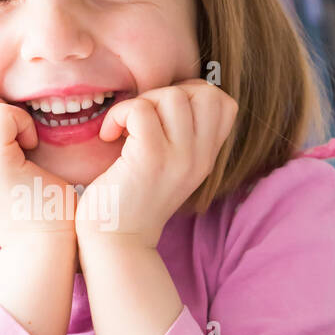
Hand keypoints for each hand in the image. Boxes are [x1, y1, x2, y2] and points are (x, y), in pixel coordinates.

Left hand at [74, 79, 237, 247]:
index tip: (162, 114)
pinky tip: (110, 136)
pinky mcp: (150, 159)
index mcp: (206, 157)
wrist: (117, 241)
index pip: (224, 103)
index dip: (192, 93)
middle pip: (204, 93)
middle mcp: (200, 158)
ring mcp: (179, 158)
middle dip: (166, 93)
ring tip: (125, 128)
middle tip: (142, 120)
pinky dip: (120, 114)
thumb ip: (180, 135)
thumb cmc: (132, 199)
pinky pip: (141, 110)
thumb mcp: (170, 167)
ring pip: (173, 96)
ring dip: (142, 103)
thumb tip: (171, 93)